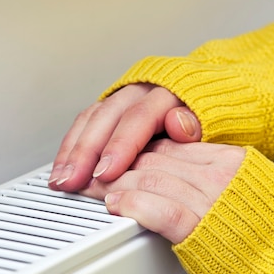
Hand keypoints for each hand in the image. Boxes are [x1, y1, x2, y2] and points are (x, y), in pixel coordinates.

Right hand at [49, 83, 201, 191]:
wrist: (204, 97)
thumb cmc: (207, 119)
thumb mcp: (212, 122)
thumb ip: (197, 124)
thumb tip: (179, 124)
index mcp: (166, 93)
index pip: (138, 118)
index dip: (120, 146)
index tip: (106, 172)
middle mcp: (139, 91)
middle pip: (106, 117)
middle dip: (85, 152)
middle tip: (74, 181)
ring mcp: (121, 98)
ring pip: (90, 120)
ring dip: (72, 152)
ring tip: (61, 181)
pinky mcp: (109, 109)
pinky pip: (84, 124)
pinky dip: (70, 148)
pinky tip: (62, 169)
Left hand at [81, 139, 245, 243]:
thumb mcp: (253, 194)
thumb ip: (218, 180)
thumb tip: (184, 178)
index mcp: (229, 161)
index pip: (169, 146)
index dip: (134, 151)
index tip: (115, 157)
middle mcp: (218, 173)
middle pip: (153, 158)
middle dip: (115, 164)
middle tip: (88, 170)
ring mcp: (211, 199)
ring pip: (150, 178)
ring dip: (113, 183)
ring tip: (89, 187)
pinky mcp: (202, 229)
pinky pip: (159, 208)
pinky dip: (132, 203)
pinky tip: (114, 205)